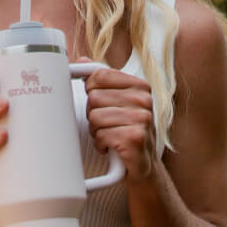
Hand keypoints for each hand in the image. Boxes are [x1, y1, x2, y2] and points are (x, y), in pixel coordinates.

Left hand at [81, 59, 156, 181]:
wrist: (142, 166)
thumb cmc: (126, 131)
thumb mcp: (117, 103)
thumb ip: (102, 81)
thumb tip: (81, 60)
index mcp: (140, 86)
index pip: (99, 76)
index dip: (91, 91)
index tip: (99, 103)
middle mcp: (144, 100)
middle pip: (94, 98)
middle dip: (93, 114)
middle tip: (106, 125)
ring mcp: (142, 119)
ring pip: (95, 117)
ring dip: (96, 131)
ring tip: (109, 136)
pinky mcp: (135, 139)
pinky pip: (101, 135)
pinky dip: (101, 144)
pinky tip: (111, 147)